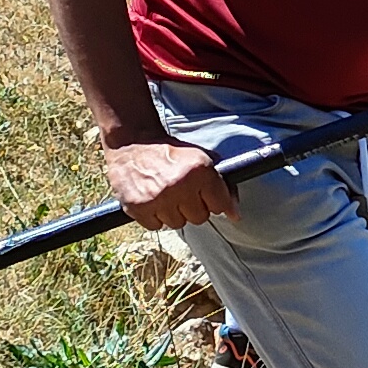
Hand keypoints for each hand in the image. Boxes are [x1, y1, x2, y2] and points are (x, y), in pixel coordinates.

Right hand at [104, 138, 234, 228]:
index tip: (204, 196)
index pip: (220, 205)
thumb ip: (221, 185)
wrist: (132, 142)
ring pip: (178, 224)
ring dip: (173, 212)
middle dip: (193, 207)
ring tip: (165, 193)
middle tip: (181, 191)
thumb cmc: (170, 151)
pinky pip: (156, 226)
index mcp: (200, 171)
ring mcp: (158, 198)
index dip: (212, 201)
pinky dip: (154, 216)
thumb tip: (235, 214)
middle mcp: (181, 185)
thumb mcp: (200, 159)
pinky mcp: (138, 207)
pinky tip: (151, 198)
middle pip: (200, 218)